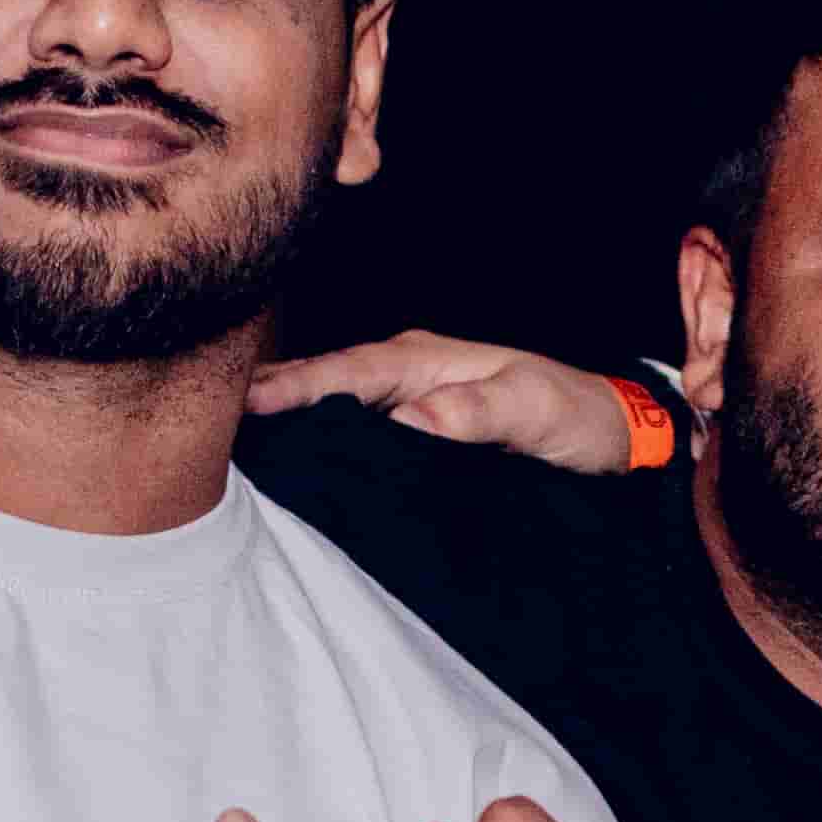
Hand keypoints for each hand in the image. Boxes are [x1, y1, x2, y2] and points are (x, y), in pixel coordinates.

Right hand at [248, 331, 651, 473]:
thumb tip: (414, 419)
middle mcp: (412, 375)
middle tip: (204, 419)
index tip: (246, 401)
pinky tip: (291, 463)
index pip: (349, 369)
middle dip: (269, 396)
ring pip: (336, 408)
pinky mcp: (418, 434)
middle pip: (327, 383)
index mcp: (430, 359)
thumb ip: (479, 410)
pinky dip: (321, 442)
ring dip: (289, 421)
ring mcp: (411, 403)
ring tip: (226, 442)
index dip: (297, 386)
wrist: (618, 441)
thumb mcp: (537, 408)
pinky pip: (359, 435)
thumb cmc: (580, 418)